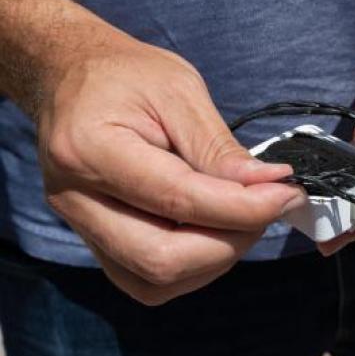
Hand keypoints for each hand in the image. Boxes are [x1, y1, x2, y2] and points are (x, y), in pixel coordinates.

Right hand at [35, 25, 302, 304]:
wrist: (67, 75)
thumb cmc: (124, 74)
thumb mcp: (179, 90)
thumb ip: (220, 147)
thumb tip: (270, 186)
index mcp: (89, 150)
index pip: (178, 200)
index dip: (243, 206)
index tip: (286, 193)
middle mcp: (74, 199)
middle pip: (161, 259)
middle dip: (230, 242)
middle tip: (267, 207)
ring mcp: (80, 226)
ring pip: (155, 281)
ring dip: (215, 259)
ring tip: (242, 215)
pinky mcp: (95, 242)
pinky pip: (146, 280)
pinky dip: (193, 265)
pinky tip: (215, 229)